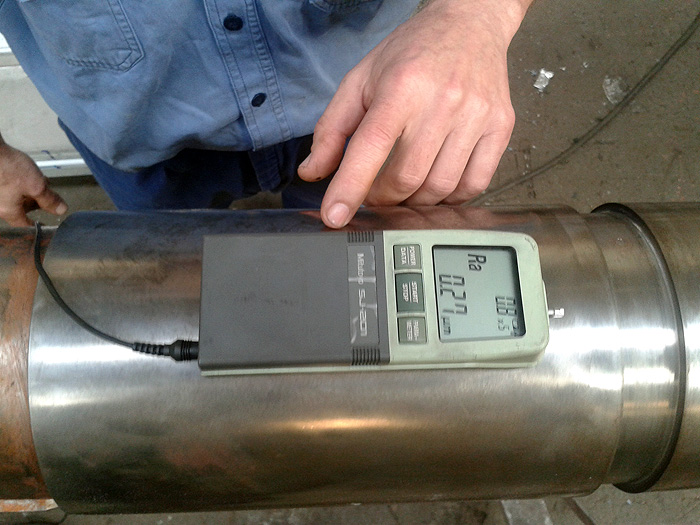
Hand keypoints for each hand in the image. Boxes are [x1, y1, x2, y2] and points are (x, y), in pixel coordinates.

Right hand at [0, 140, 67, 226]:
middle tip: (49, 198)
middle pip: (20, 210)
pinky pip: (8, 188)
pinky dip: (20, 184)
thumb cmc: (8, 167)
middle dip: (35, 203)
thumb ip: (49, 200)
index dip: (36, 226)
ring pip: (15, 197)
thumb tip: (61, 210)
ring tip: (42, 182)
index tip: (44, 225)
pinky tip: (28, 174)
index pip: (24, 225)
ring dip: (29, 192)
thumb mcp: (36, 186)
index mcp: (8, 210)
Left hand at [298, 0, 529, 227]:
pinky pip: (475, 184)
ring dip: (415, 201)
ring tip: (404, 187)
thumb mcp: (361, 80)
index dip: (350, 187)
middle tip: (374, 192)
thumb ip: (332, 128)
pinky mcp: (501, 127)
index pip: (371, 147)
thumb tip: (313, 171)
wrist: (470, 24)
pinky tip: (435, 185)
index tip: (336, 215)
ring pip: (440, 187)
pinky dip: (450, 198)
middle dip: (383, 198)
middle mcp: (443, 101)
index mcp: (402, 86)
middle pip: (407, 178)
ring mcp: (476, 115)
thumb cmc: (413, 52)